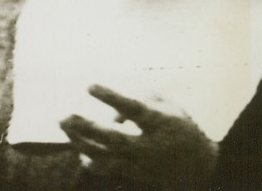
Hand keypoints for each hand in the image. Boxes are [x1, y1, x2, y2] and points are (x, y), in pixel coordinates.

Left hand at [59, 85, 217, 190]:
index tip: (88, 85)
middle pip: (116, 140)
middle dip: (88, 128)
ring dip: (81, 141)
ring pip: (108, 158)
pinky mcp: (136, 175)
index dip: (112, 97)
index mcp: (163, 123)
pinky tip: (77, 143)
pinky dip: (91, 158)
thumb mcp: (166, 104)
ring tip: (62, 123)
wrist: (199, 166)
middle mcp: (152, 146)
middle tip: (65, 115)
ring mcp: (143, 164)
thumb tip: (110, 100)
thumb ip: (138, 96)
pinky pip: (109, 169)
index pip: (135, 109)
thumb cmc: (175, 124)